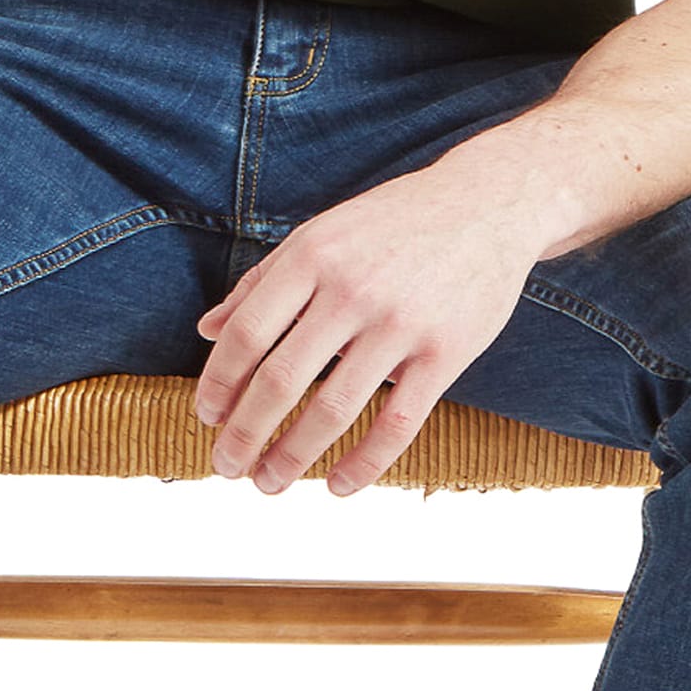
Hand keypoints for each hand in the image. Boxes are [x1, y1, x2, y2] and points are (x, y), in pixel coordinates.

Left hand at [192, 157, 541, 497]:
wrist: (484, 205)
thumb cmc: (390, 223)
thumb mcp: (321, 234)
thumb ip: (263, 281)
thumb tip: (207, 331)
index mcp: (314, 255)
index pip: (249, 332)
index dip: (220, 382)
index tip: (206, 416)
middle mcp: (352, 289)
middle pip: (282, 379)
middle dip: (246, 434)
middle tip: (227, 466)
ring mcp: (401, 323)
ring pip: (334, 410)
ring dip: (293, 457)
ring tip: (269, 482)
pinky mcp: (445, 353)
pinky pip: (398, 424)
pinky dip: (363, 465)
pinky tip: (338, 485)